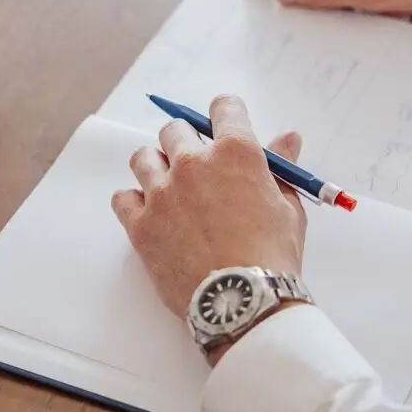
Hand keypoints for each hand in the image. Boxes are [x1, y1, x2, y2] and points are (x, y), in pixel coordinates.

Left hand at [111, 95, 305, 322]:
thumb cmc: (272, 257)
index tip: (224, 123)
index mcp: (235, 153)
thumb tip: (289, 137)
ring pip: (142, 158)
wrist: (242, 302)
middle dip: (184, 142)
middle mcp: (193, 164)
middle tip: (196, 166)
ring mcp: (162, 193)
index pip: (224, 109)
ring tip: (168, 189)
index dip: (225, 113)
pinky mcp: (140, 225)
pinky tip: (149, 214)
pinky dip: (133, 202)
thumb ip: (281, 167)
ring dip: (155, 167)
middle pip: (174, 130)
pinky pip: (122, 198)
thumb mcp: (288, 208)